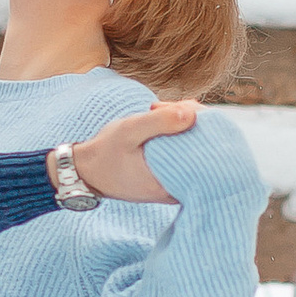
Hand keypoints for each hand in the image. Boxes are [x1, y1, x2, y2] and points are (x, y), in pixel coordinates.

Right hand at [67, 102, 198, 205]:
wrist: (87, 172)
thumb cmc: (106, 152)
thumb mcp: (129, 132)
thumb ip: (159, 122)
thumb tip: (193, 114)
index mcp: (173, 182)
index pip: (208, 153)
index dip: (202, 124)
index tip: (181, 108)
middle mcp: (178, 188)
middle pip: (205, 150)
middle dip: (193, 122)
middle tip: (165, 107)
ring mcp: (174, 184)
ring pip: (195, 150)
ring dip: (184, 127)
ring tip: (160, 112)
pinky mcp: (169, 178)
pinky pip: (184, 154)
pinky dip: (178, 136)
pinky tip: (163, 122)